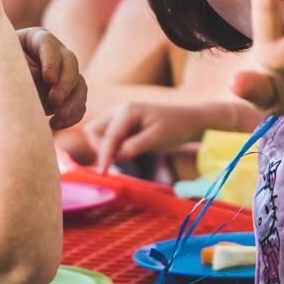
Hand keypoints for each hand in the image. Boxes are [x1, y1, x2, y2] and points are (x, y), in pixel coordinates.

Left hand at [17, 28, 87, 130]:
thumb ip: (15, 64)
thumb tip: (36, 73)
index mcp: (37, 39)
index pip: (49, 44)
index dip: (52, 61)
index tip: (48, 78)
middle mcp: (56, 54)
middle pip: (71, 62)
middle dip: (65, 82)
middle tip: (55, 99)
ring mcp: (64, 74)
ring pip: (80, 84)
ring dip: (74, 101)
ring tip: (59, 115)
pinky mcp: (68, 93)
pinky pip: (79, 103)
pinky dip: (73, 115)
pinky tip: (55, 123)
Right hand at [85, 100, 222, 174]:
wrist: (189, 121)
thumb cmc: (176, 127)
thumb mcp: (157, 139)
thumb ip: (134, 147)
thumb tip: (114, 157)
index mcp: (128, 111)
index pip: (108, 136)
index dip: (103, 155)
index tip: (102, 174)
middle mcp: (120, 110)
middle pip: (94, 130)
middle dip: (98, 147)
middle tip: (113, 163)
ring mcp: (120, 117)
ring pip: (98, 133)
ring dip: (103, 148)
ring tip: (122, 158)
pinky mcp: (123, 125)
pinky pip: (108, 137)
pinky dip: (110, 147)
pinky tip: (124, 155)